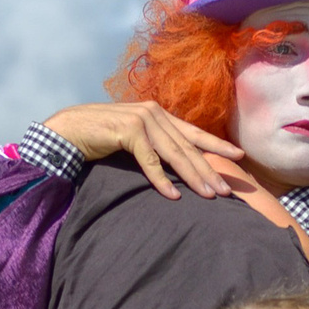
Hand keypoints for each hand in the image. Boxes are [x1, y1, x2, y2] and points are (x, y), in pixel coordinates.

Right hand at [42, 102, 240, 200]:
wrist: (69, 129)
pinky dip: (161, 180)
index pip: (193, 132)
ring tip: (209, 195)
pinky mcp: (128, 131)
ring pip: (174, 154)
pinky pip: (150, 161)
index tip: (239, 157)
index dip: (216, 145)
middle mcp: (154, 113)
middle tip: (227, 190)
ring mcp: (142, 120)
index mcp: (158, 113)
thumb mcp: (134, 138)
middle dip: (209, 170)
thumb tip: (175, 162)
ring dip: (192, 177)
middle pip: (188, 147)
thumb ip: (154, 143)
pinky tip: (174, 196)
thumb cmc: (100, 136)